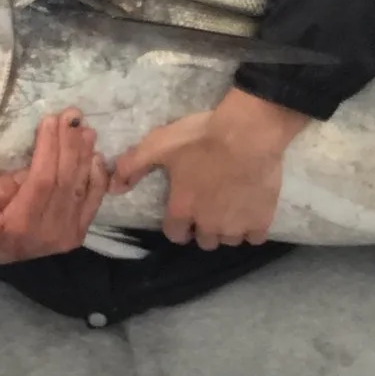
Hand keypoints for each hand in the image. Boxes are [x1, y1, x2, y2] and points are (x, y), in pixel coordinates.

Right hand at [0, 108, 108, 263]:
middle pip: (65, 181)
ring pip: (81, 188)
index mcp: (20, 225)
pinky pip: (93, 202)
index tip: (50, 120)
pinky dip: (97, 177)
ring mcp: (67, 235)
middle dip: (70, 145)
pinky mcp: (77, 232)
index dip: (49, 149)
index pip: (42, 180)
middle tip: (71, 115)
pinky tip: (95, 155)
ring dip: (85, 155)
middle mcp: (49, 232)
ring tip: (84, 128)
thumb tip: (22, 175)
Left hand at [110, 88, 310, 248]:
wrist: (248, 134)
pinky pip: (255, 238)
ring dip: (227, 229)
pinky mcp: (261, 220)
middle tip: (209, 206)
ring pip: (229, 241)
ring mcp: (236, 225)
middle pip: (204, 241)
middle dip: (203, 228)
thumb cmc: (202, 138)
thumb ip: (133, 165)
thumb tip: (113, 187)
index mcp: (183, 209)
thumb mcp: (159, 144)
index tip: (184, 211)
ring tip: (231, 209)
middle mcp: (208, 224)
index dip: (178, 225)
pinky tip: (252, 212)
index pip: (175, 234)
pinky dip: (252, 228)